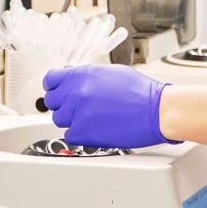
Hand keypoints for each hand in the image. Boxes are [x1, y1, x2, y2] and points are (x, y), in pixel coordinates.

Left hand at [42, 64, 181, 147]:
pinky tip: (97, 128)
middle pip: (52, 101)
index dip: (55, 86)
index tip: (59, 91)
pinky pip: (70, 135)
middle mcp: (76, 92)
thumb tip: (73, 77)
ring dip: (72, 120)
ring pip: (59, 119)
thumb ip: (87, 75)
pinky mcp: (82, 132)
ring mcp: (77, 113)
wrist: (156, 110)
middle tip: (79, 107)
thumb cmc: (140, 92)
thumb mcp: (111, 72)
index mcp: (83, 74)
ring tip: (92, 118)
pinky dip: (81, 134)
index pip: (50, 79)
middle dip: (64, 104)